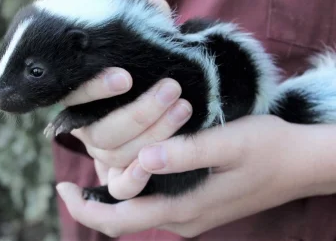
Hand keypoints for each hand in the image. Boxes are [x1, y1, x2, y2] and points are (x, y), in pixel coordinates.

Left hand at [57, 115, 335, 236]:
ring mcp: (191, 214)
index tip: (63, 186)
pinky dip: (133, 192)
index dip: (87, 208)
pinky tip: (129, 169)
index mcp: (184, 208)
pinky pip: (153, 204)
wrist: (299, 163)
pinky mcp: (197, 204)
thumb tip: (143, 157)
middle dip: (94, 205)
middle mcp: (183, 218)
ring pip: (138, 212)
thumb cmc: (267, 149)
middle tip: (73, 180)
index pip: (121, 219)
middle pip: (124, 220)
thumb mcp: (228, 144)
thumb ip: (185, 153)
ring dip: (113, 196)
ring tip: (94, 170)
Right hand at [61, 0, 182, 197]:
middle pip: (103, 131)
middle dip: (139, 112)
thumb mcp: (138, 46)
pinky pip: (120, 185)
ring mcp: (101, 150)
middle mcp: (85, 125)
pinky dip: (137, 178)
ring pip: (117, 154)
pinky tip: (158, 163)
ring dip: (152, 135)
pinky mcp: (119, 168)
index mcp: (79, 97)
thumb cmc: (137, 62)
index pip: (77, 95)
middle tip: (172, 89)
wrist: (137, 88)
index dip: (97, 89)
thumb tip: (155, 7)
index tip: (124, 77)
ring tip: (183, 108)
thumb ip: (142, 28)